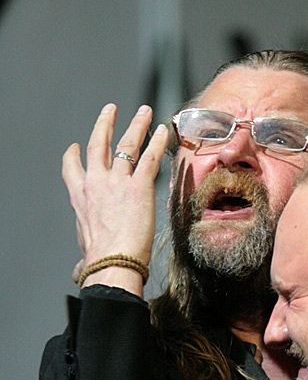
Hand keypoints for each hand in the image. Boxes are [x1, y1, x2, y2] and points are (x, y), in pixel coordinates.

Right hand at [63, 103, 167, 291]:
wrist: (112, 261)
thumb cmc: (100, 261)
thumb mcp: (85, 247)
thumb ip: (85, 247)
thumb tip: (80, 269)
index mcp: (80, 197)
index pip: (72, 168)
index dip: (75, 155)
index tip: (77, 147)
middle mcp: (96, 182)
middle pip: (99, 144)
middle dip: (104, 124)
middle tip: (110, 110)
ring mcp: (117, 181)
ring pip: (127, 144)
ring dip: (136, 124)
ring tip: (144, 111)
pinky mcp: (140, 186)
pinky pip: (150, 157)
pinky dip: (157, 142)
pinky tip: (163, 130)